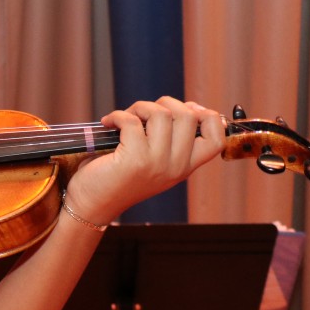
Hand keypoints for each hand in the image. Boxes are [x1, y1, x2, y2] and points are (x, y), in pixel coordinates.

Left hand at [63, 96, 224, 225]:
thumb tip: (185, 106)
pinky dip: (117, 115)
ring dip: (140, 107)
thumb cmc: (118, 178)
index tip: (187, 109)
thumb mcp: (154, 161)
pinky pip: (131, 121)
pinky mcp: (133, 160)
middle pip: (189, 116)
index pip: (217, 140)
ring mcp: (156, 163)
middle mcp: (175, 167)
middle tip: (143, 113)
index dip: (208, 117)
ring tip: (124, 117)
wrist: (92, 205)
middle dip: (164, 103)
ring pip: (162, 114)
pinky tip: (108, 123)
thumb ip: (170, 140)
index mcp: (184, 167)